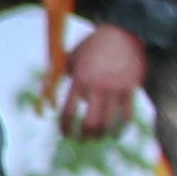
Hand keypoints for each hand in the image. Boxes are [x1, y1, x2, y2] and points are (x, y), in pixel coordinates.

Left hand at [54, 23, 150, 137]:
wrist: (121, 34)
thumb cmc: (92, 46)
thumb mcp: (70, 58)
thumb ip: (58, 75)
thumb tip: (45, 92)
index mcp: (79, 80)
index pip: (69, 112)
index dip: (66, 127)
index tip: (65, 134)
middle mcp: (97, 87)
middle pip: (91, 123)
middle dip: (85, 136)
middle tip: (82, 141)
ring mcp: (116, 90)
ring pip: (109, 122)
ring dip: (102, 135)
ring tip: (98, 139)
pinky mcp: (131, 90)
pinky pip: (127, 115)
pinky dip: (122, 127)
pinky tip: (117, 132)